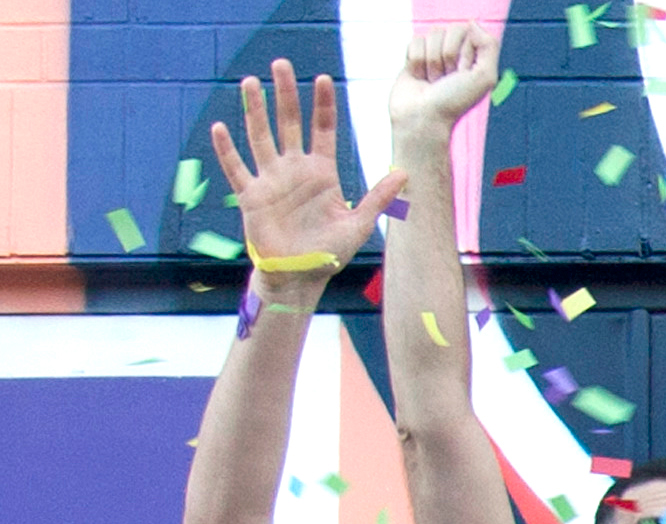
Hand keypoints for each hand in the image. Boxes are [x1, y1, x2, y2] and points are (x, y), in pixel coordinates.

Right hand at [210, 60, 406, 298]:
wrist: (301, 277)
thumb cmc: (330, 252)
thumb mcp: (359, 224)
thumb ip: (379, 197)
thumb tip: (405, 173)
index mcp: (322, 173)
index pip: (322, 130)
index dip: (322, 105)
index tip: (323, 79)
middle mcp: (294, 170)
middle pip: (288, 123)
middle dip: (285, 94)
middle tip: (281, 64)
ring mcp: (271, 180)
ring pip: (260, 137)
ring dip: (254, 111)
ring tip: (249, 82)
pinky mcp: (251, 196)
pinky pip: (236, 169)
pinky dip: (227, 150)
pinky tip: (220, 128)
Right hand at [387, 23, 499, 142]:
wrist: (423, 117)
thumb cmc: (454, 101)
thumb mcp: (484, 77)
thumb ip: (489, 46)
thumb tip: (472, 23)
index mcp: (476, 57)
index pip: (467, 30)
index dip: (463, 52)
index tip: (463, 74)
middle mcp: (457, 54)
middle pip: (447, 30)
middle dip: (446, 56)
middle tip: (446, 78)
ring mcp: (435, 55)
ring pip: (430, 35)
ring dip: (431, 61)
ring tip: (433, 80)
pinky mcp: (415, 57)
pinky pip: (414, 41)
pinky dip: (416, 60)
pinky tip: (420, 77)